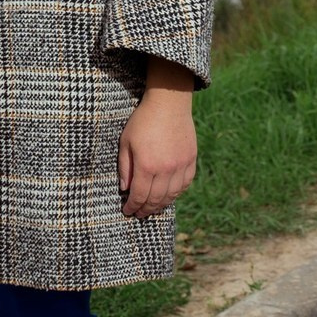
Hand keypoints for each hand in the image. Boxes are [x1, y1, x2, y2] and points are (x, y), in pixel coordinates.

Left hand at [118, 63, 196, 217]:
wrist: (169, 103)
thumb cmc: (143, 120)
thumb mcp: (126, 142)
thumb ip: (125, 167)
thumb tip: (126, 189)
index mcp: (146, 165)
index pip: (139, 195)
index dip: (133, 207)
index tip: (127, 211)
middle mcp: (165, 169)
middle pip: (156, 199)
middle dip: (146, 209)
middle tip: (139, 214)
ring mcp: (181, 166)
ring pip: (172, 195)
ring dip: (161, 204)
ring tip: (152, 208)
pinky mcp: (191, 160)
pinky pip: (185, 184)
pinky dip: (176, 193)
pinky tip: (169, 195)